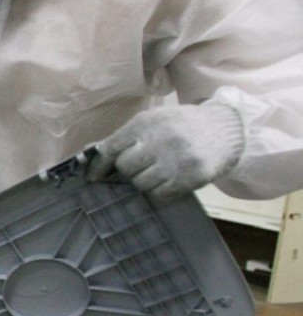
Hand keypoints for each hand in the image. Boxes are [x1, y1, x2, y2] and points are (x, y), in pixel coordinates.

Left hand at [87, 102, 244, 198]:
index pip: (111, 148)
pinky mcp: (191, 176)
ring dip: (145, 180)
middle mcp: (160, 140)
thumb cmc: (181, 126)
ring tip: (159, 169)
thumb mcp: (153, 122)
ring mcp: (176, 159)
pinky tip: (171, 177)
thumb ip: (123, 137)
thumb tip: (90, 151)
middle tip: (141, 166)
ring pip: (141, 183)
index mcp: (146, 123)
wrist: (226, 128)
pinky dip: (161, 189)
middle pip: (125, 168)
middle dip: (128, 170)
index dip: (99, 165)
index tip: (93, 176)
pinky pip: (160, 193)